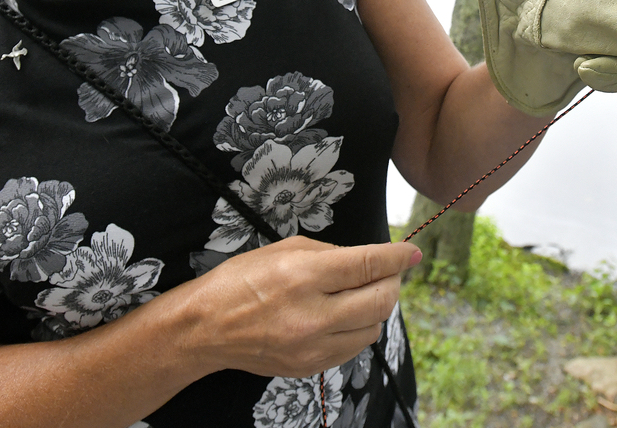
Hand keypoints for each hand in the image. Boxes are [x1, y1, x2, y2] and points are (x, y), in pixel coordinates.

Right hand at [174, 236, 420, 378]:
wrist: (206, 329)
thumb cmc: (240, 281)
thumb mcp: (284, 249)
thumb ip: (331, 253)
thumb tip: (368, 258)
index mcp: (304, 276)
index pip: (369, 265)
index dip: (397, 257)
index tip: (411, 252)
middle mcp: (313, 314)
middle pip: (380, 300)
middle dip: (393, 282)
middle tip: (389, 271)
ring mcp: (313, 346)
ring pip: (373, 327)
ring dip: (377, 307)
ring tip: (362, 293)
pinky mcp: (311, 367)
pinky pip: (354, 348)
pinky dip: (359, 329)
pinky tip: (345, 316)